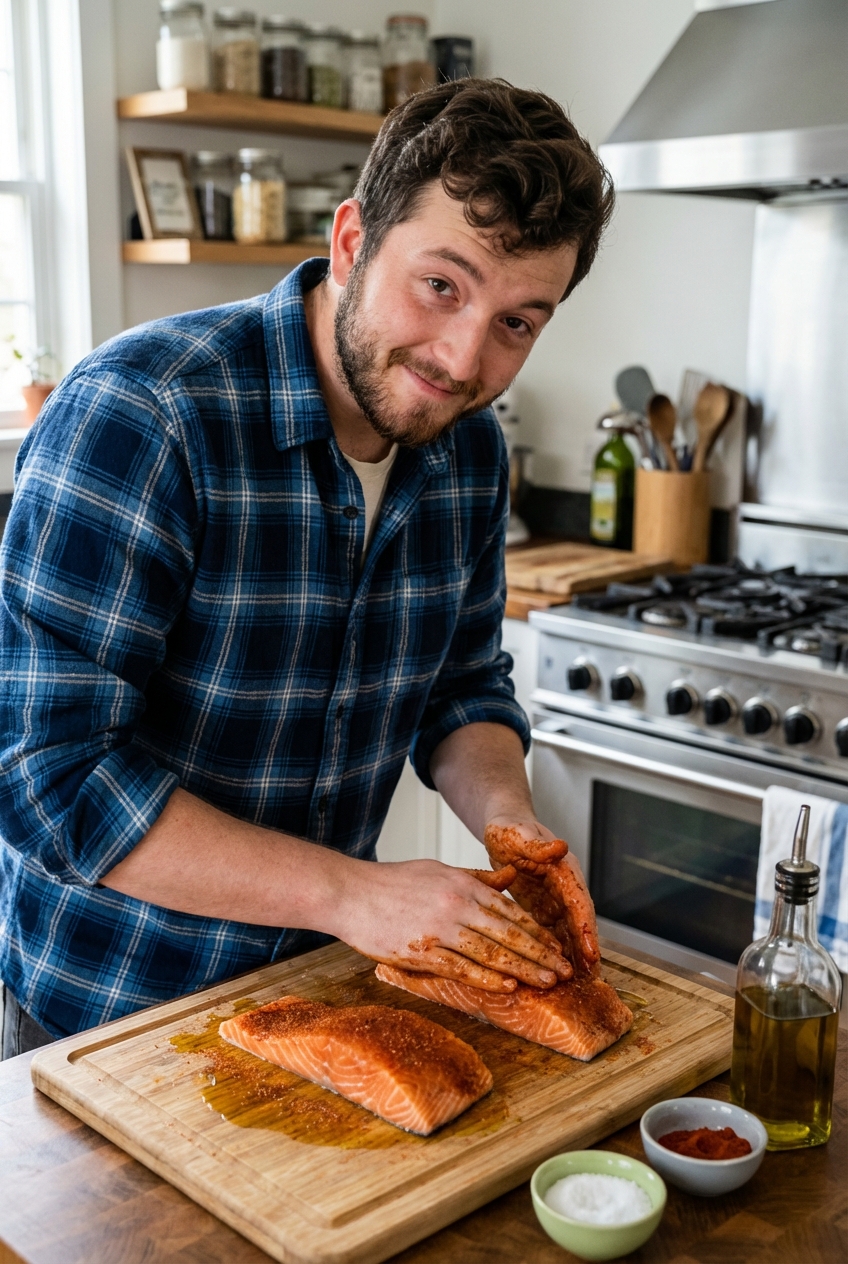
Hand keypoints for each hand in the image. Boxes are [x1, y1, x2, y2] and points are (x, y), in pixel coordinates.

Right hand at [333, 857, 571, 992]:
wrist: (350, 893)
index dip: (538, 933)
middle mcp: (456, 904)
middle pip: (508, 934)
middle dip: (540, 954)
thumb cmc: (394, 882)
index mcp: (463, 884)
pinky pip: (461, 968)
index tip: (557, 948)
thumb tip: (510, 878)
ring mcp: (439, 929)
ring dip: (522, 970)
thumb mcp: (440, 870)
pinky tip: (507, 987)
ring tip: (547, 982)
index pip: (511, 912)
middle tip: (564, 971)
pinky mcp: (421, 952)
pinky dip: (486, 979)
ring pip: (490, 953)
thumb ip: (477, 877)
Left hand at [484, 819, 600, 976]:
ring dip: (573, 956)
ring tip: (577, 983)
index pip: (579, 903)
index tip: (591, 953)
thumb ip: (537, 844)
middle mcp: (564, 887)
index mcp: (564, 870)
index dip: (586, 929)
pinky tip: (553, 971)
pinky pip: (552, 933)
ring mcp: (555, 899)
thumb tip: (560, 845)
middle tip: (590, 979)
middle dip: (585, 950)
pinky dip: (555, 952)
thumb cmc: (511, 827)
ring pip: (568, 932)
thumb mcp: (519, 833)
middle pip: (579, 923)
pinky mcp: (544, 907)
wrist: (503, 827)